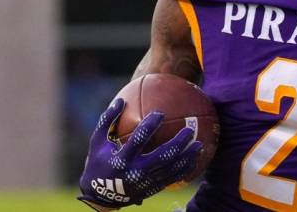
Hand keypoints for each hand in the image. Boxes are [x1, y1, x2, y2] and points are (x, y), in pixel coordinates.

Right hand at [78, 99, 202, 209]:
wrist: (100, 195)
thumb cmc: (98, 161)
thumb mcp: (97, 141)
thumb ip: (108, 120)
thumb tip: (121, 100)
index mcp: (121, 159)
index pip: (137, 141)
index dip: (149, 126)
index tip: (160, 113)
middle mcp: (135, 172)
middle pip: (161, 157)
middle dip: (177, 144)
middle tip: (189, 130)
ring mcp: (145, 182)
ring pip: (171, 169)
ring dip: (187, 157)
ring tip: (199, 144)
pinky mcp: (152, 189)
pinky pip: (172, 178)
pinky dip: (185, 169)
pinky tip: (195, 158)